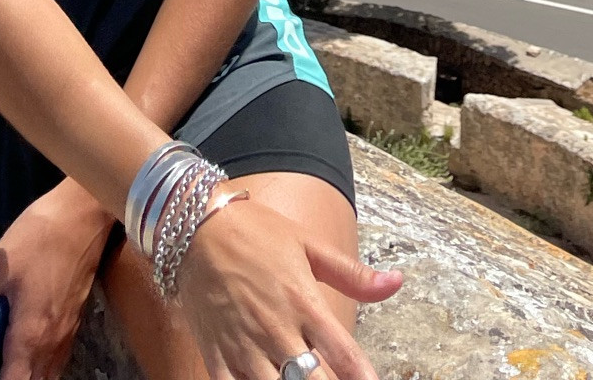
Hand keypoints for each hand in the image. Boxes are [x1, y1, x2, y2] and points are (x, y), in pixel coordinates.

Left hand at [0, 180, 111, 378]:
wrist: (84, 213)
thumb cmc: (37, 239)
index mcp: (30, 338)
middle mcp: (53, 345)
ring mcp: (68, 334)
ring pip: (47, 375)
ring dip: (25, 376)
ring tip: (0, 360)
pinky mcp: (75, 321)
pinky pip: (56, 360)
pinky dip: (39, 366)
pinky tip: (23, 345)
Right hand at [177, 196, 402, 379]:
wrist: (197, 227)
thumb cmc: (257, 232)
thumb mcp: (308, 244)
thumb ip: (352, 273)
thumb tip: (396, 282)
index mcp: (305, 302)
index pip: (344, 353)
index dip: (362, 376)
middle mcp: (278, 330)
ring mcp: (246, 347)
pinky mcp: (217, 356)